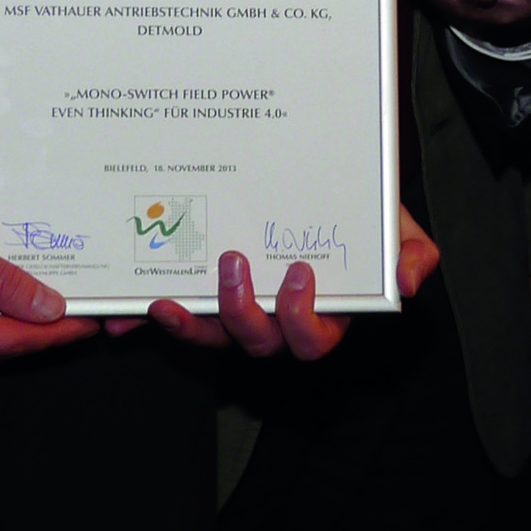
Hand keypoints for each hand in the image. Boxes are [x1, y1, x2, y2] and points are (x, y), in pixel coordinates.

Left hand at [126, 205, 441, 358]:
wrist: (327, 186)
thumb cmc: (359, 212)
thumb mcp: (393, 224)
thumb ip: (410, 250)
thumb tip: (408, 282)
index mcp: (323, 311)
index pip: (312, 338)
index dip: (302, 319)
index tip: (299, 273)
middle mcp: (277, 320)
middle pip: (257, 344)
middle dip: (241, 313)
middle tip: (234, 263)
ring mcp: (236, 312)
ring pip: (210, 338)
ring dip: (188, 326)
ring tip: (168, 299)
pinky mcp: (200, 300)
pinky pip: (173, 319)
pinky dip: (143, 324)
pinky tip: (120, 318)